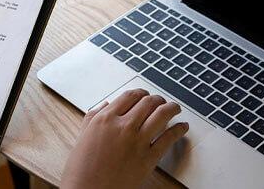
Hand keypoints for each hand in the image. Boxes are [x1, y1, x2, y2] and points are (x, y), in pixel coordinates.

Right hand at [61, 89, 188, 188]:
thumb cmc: (81, 170)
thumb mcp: (82, 137)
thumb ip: (93, 118)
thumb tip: (105, 105)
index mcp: (105, 119)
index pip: (129, 96)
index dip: (141, 93)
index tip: (145, 95)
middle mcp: (123, 126)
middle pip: (148, 102)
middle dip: (157, 99)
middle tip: (160, 101)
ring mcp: (138, 141)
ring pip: (161, 114)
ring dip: (171, 108)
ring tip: (175, 108)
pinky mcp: (148, 158)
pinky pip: (169, 138)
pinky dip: (179, 130)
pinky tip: (182, 127)